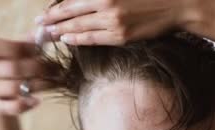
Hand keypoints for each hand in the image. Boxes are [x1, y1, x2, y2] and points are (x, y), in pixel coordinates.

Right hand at [0, 38, 52, 115]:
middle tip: (57, 70)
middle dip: (38, 69)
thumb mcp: (20, 56)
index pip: (7, 46)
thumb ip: (32, 43)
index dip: (27, 49)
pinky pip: (11, 106)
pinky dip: (26, 104)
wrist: (0, 105)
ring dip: (37, 85)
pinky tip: (37, 101)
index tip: (43, 52)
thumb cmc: (12, 74)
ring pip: (13, 87)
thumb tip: (48, 30)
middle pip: (13, 68)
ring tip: (53, 83)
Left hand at [36, 0, 187, 45]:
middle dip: (52, 20)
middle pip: (71, 14)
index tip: (43, 13)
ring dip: (61, 31)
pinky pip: (93, 39)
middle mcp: (106, 5)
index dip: (55, 8)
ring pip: (79, 28)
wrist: (176, 5)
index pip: (71, 0)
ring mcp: (113, 22)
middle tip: (38, 25)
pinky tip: (67, 40)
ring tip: (48, 34)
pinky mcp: (121, 36)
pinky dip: (78, 39)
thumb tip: (80, 1)